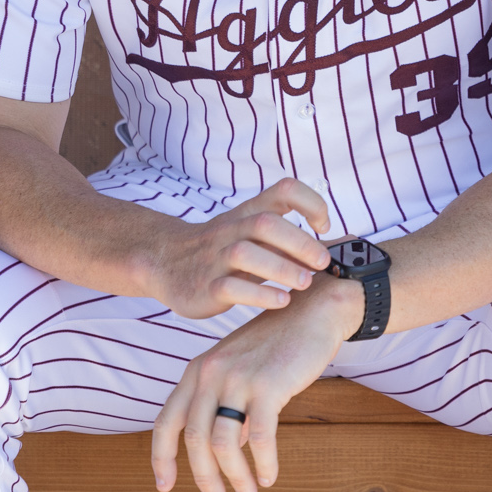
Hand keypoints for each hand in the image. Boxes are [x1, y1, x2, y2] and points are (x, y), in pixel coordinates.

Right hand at [149, 178, 331, 318]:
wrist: (162, 261)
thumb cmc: (219, 248)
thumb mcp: (249, 233)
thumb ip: (283, 237)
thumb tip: (330, 248)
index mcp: (248, 213)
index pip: (284, 190)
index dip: (310, 202)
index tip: (323, 226)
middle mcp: (232, 230)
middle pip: (266, 224)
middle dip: (299, 243)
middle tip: (322, 263)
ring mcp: (215, 258)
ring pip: (246, 254)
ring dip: (282, 268)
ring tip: (304, 283)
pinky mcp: (206, 287)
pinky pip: (231, 288)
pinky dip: (260, 295)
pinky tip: (282, 301)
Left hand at [150, 277, 362, 491]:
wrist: (313, 311)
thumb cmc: (278, 343)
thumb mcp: (238, 367)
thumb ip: (225, 401)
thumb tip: (227, 445)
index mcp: (196, 371)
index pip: (166, 423)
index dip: (162, 459)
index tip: (165, 486)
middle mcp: (210, 374)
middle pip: (194, 440)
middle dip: (204, 478)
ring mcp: (238, 378)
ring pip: (224, 443)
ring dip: (235, 477)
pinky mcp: (269, 385)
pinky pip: (261, 436)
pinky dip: (264, 463)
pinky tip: (270, 477)